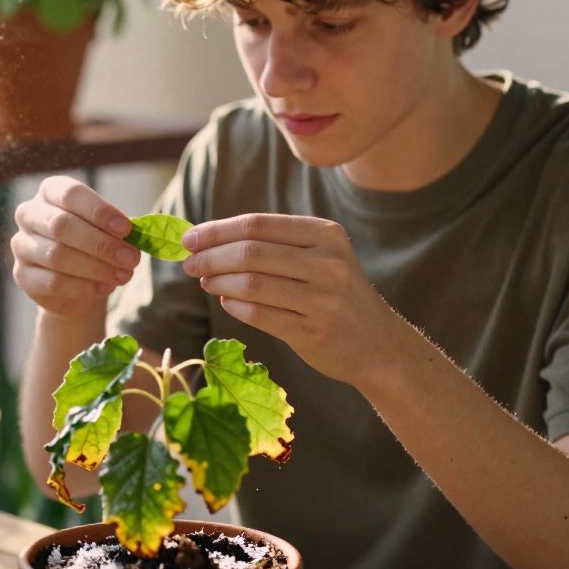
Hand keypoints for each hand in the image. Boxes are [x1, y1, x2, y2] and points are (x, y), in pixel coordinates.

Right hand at [11, 176, 141, 317]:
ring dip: (95, 267)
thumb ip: (118, 229)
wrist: (76, 283)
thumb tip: (136, 235)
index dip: (99, 211)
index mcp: (50, 191)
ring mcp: (21, 244)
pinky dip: (82, 287)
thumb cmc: (94, 245)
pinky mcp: (22, 275)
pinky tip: (104, 287)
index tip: (126, 229)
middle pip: (61, 225)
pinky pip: (52, 282)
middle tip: (130, 258)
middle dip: (101, 244)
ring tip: (122, 275)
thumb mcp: (108, 230)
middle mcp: (29, 213)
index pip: (71, 194)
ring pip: (56, 255)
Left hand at [182, 213, 410, 386]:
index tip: (189, 239)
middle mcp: (328, 262)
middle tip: (189, 264)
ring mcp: (322, 299)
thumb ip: (272, 246)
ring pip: (250, 284)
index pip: (257, 225)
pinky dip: (233, 307)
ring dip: (218, 282)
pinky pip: (258, 315)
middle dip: (210, 257)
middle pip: (250, 252)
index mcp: (325, 234)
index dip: (216, 231)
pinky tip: (226, 303)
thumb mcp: (319, 257)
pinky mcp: (312, 332)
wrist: (378, 344)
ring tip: (205, 282)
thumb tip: (207, 242)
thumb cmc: (335, 293)